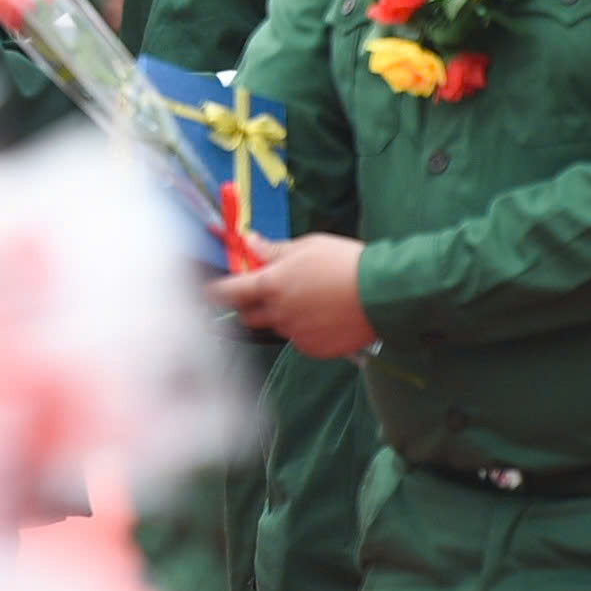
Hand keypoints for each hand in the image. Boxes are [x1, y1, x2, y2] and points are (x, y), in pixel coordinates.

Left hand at [207, 233, 375, 357]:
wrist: (381, 293)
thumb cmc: (345, 263)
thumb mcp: (306, 247)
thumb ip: (272, 250)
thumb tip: (248, 242)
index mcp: (272, 285)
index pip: (230, 292)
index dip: (216, 291)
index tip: (208, 291)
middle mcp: (278, 313)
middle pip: (248, 316)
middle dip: (249, 305)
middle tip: (263, 292)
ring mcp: (295, 334)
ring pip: (276, 327)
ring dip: (280, 316)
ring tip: (307, 299)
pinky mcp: (313, 348)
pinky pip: (298, 340)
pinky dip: (302, 330)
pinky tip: (322, 315)